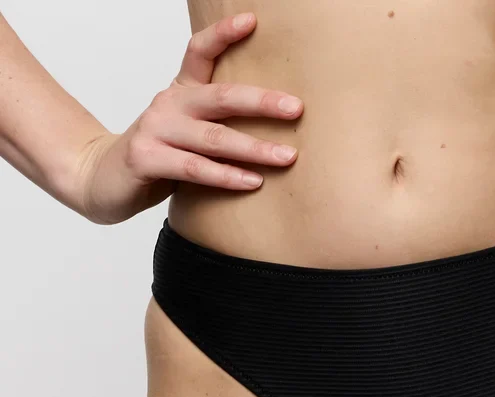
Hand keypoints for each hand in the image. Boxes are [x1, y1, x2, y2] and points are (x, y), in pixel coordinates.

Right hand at [77, 12, 303, 223]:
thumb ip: (218, 123)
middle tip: (297, 108)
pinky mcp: (147, 158)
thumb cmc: (158, 155)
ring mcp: (156, 130)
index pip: (200, 52)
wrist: (102, 178)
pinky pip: (195, 168)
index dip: (223, 34)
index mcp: (180, 91)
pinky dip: (226, 176)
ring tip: (287, 156)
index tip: (253, 21)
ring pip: (214, 138)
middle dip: (262, 102)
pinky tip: (253, 181)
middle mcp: (168, 104)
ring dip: (254, 148)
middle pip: (221, 97)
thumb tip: (276, 124)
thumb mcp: (187, 131)